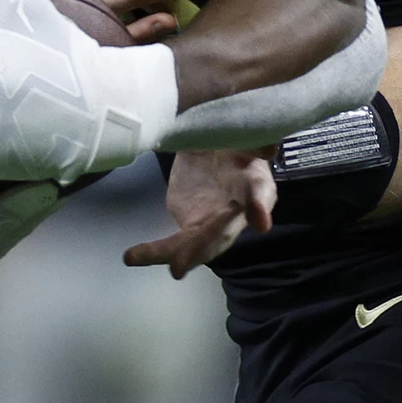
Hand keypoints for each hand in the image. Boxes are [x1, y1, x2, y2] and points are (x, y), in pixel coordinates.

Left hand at [125, 148, 276, 277]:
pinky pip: (176, 244)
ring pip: (197, 246)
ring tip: (140, 259)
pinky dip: (155, 252)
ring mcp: (214, 225)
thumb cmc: (234, 142)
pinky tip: (133, 257)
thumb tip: (269, 148)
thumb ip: (254, 143)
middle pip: (222, 233)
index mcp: (257, 184)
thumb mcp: (243, 137)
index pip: (259, 193)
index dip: (259, 205)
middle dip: (201, 248)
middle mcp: (239, 213)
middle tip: (178, 265)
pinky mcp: (192, 226)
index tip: (260, 221)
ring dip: (175, 256)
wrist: (214, 147)